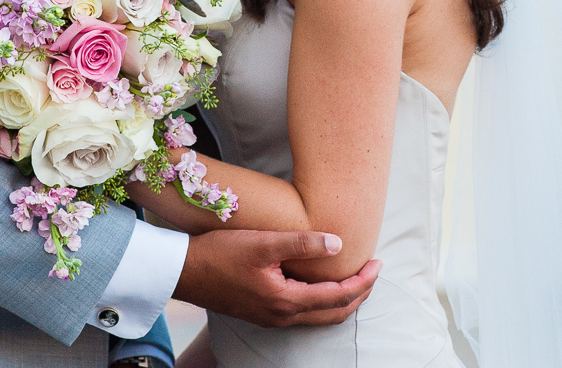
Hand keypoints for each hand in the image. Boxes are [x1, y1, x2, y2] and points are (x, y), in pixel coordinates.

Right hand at [173, 230, 381, 327]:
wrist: (182, 272)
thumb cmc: (220, 254)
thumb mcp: (263, 243)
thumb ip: (302, 244)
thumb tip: (338, 245)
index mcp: (286, 301)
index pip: (338, 297)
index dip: (363, 282)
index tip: (379, 263)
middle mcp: (281, 316)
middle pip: (333, 313)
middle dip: (359, 293)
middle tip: (374, 270)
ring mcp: (270, 317)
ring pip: (318, 315)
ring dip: (341, 299)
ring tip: (355, 275)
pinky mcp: (261, 311)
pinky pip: (302, 312)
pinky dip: (321, 301)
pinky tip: (320, 281)